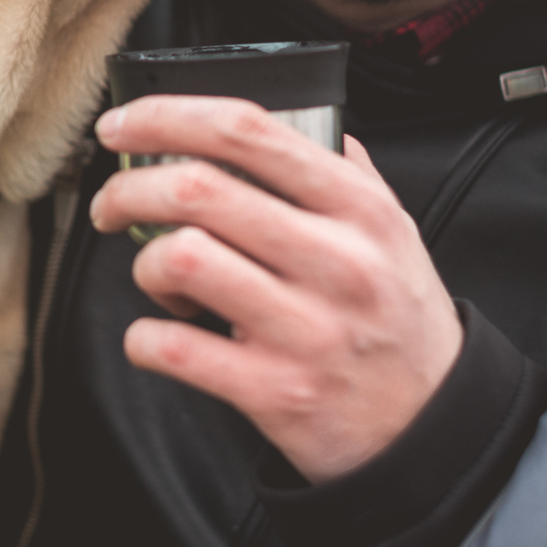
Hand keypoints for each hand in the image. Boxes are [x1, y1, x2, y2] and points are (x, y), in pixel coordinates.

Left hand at [88, 97, 461, 482]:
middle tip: (112, 207)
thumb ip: (349, 174)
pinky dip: (144, 340)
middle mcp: (338, 261)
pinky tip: (160, 338)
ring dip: (145, 267)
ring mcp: (308, 329)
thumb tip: (303, 121)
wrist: (434, 430)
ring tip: (161, 281)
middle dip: (128, 190)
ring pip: (182, 258)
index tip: (122, 125)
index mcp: (359, 209)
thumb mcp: (396, 234)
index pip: (248, 131)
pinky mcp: (278, 392)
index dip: (167, 116)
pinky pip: (174, 349)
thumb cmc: (399, 325)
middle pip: (198, 188)